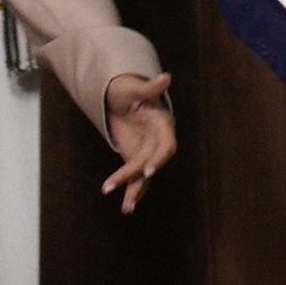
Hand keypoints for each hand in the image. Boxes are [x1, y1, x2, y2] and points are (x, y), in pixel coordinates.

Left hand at [102, 72, 176, 214]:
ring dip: (135, 190)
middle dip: (140, 176)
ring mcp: (147, 151)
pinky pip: (135, 176)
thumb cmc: (128, 89)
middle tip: (129, 188)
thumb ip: (149, 87)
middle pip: (152, 162)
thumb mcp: (135, 87)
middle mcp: (158, 142)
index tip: (148, 169)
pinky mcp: (135, 157)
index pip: (166, 146)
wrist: (119, 96)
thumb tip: (165, 77)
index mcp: (162, 126)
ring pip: (144, 175)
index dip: (159, 158)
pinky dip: (130, 189)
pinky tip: (127, 206)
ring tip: (127, 208)